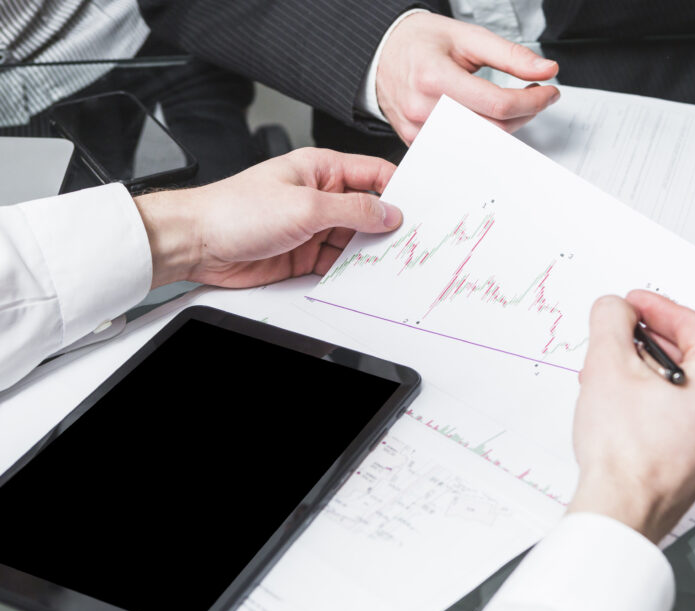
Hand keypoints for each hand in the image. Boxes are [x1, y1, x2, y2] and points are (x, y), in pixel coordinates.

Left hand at [134, 148, 401, 288]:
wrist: (196, 243)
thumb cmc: (234, 210)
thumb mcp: (304, 206)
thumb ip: (352, 211)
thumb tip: (388, 213)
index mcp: (321, 169)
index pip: (373, 174)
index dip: (399, 190)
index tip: (420, 209)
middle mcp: (320, 197)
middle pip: (369, 211)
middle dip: (388, 227)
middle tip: (411, 244)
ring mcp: (313, 227)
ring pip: (355, 241)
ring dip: (369, 254)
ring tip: (390, 265)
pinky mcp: (304, 255)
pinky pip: (337, 263)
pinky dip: (350, 272)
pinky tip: (362, 278)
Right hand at [376, 13, 559, 143]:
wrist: (382, 54)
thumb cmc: (420, 43)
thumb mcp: (466, 37)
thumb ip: (509, 55)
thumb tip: (545, 69)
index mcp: (434, 78)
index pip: (498, 104)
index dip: (532, 101)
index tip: (548, 92)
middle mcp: (423, 109)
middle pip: (493, 128)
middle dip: (524, 114)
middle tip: (535, 97)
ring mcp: (419, 131)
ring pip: (480, 144)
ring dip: (506, 127)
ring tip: (512, 106)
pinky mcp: (417, 143)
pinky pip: (461, 149)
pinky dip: (483, 136)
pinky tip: (489, 120)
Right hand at [568, 291, 694, 542]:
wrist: (620, 512)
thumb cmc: (625, 456)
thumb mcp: (608, 365)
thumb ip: (612, 322)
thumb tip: (615, 309)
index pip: (692, 325)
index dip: (654, 307)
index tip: (631, 304)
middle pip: (691, 356)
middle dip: (647, 343)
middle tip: (618, 334)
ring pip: (685, 387)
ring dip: (647, 373)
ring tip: (611, 372)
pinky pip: (683, 415)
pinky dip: (655, 402)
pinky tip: (623, 404)